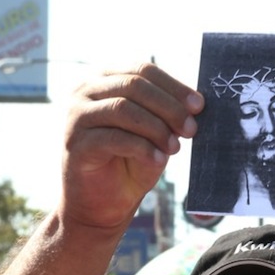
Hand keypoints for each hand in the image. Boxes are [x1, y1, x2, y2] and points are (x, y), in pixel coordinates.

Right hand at [61, 63, 201, 231]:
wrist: (102, 205)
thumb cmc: (130, 164)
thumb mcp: (154, 132)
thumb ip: (167, 113)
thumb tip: (196, 102)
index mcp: (106, 80)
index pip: (142, 70)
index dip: (173, 86)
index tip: (199, 105)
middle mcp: (85, 91)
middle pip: (134, 85)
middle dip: (169, 107)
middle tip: (190, 128)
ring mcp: (77, 116)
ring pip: (123, 108)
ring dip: (157, 127)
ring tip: (175, 148)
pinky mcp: (76, 143)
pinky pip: (114, 137)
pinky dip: (142, 147)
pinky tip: (159, 160)